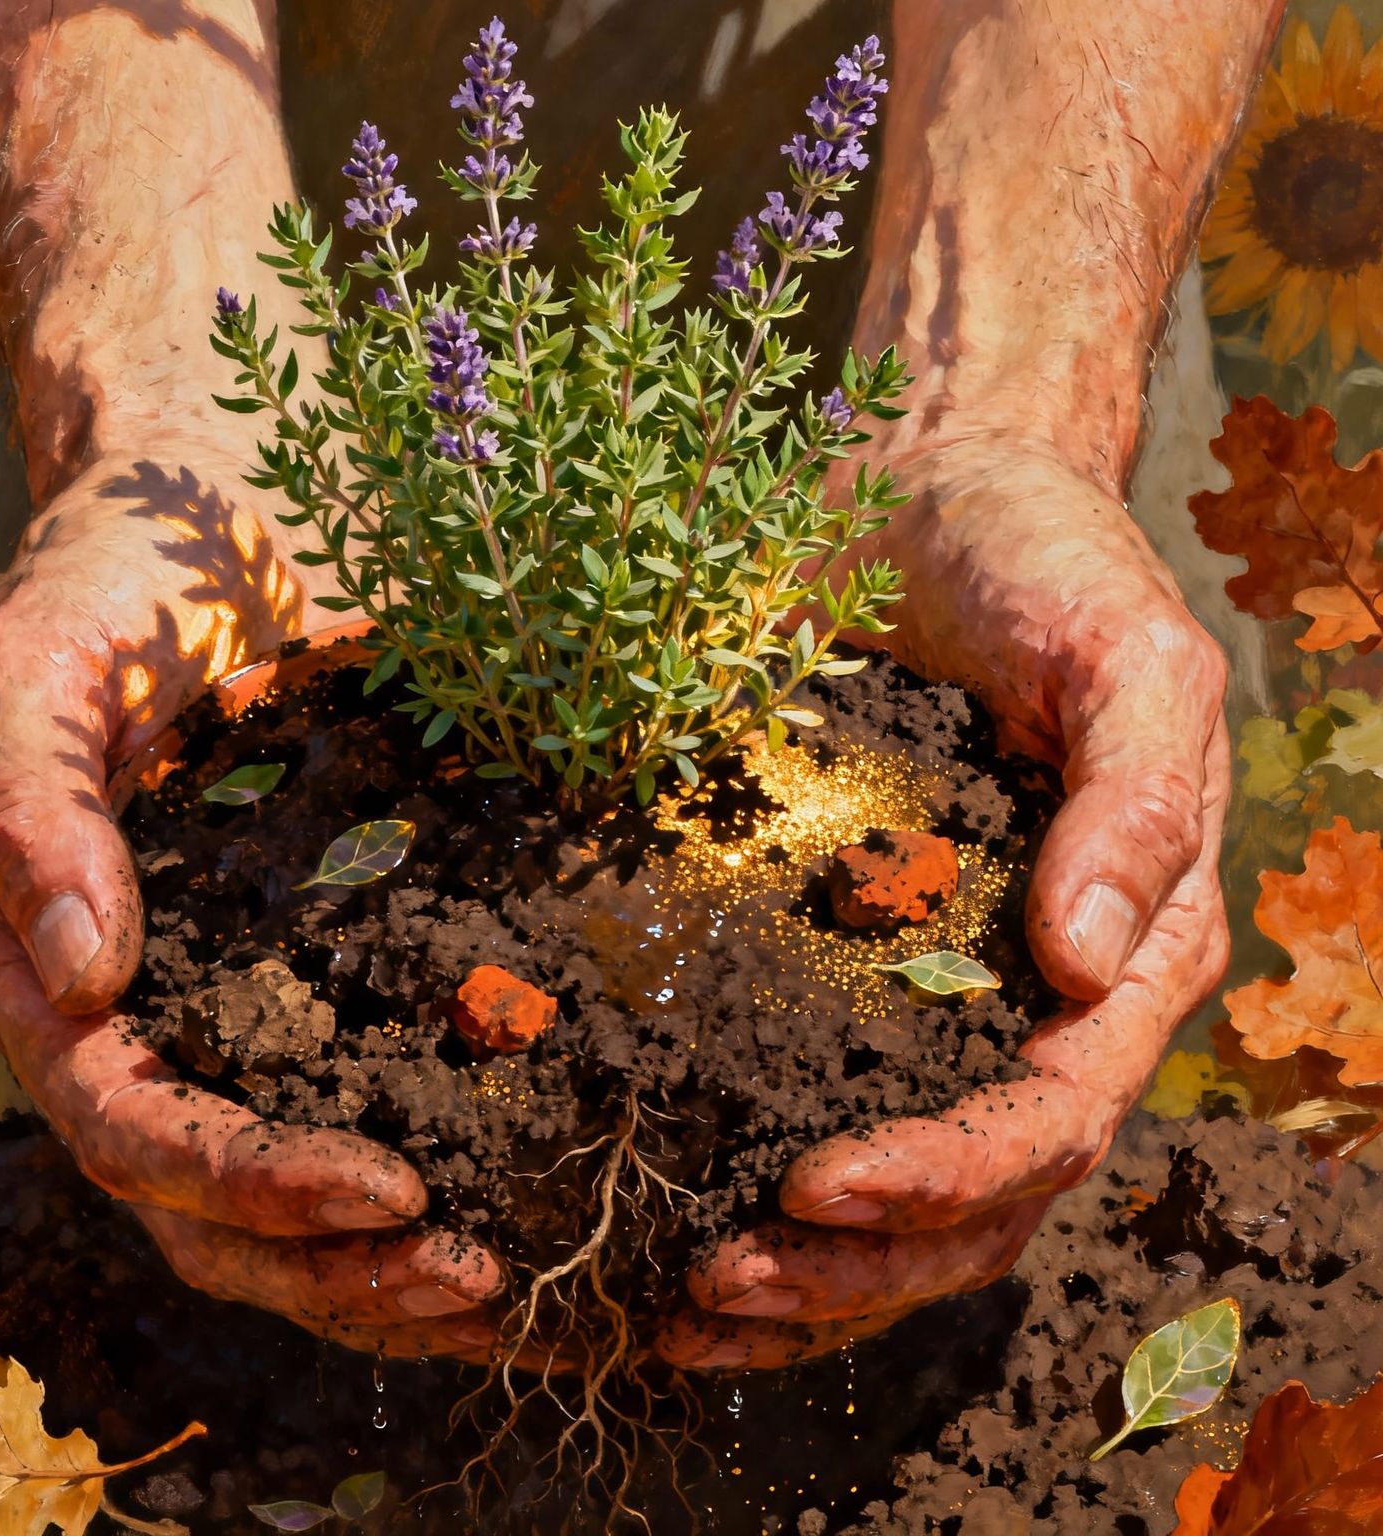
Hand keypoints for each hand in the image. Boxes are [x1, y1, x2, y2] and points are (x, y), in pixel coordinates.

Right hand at [0, 445, 503, 1358]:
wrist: (214, 512)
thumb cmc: (116, 580)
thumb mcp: (41, 664)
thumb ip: (28, 807)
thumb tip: (74, 973)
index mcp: (39, 968)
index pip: (128, 1123)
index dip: (245, 1178)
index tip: (389, 1188)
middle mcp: (127, 1016)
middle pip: (205, 1205)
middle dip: (332, 1263)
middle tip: (478, 1276)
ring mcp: (226, 1003)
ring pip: (279, 1200)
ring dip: (385, 1265)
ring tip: (514, 1282)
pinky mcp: (318, 973)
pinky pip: (361, 1103)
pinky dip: (436, 1177)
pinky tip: (532, 1201)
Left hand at [661, 441, 1230, 1367]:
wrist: (927, 495)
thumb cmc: (1042, 559)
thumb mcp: (1125, 650)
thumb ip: (1136, 797)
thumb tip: (1086, 961)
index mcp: (1129, 946)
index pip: (1056, 1113)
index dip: (948, 1174)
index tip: (815, 1184)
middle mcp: (1036, 995)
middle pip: (974, 1193)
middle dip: (856, 1262)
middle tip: (722, 1285)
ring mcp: (932, 986)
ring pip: (897, 1188)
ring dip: (801, 1265)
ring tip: (683, 1302)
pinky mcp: (835, 956)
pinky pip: (806, 1094)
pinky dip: (743, 1170)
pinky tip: (661, 1215)